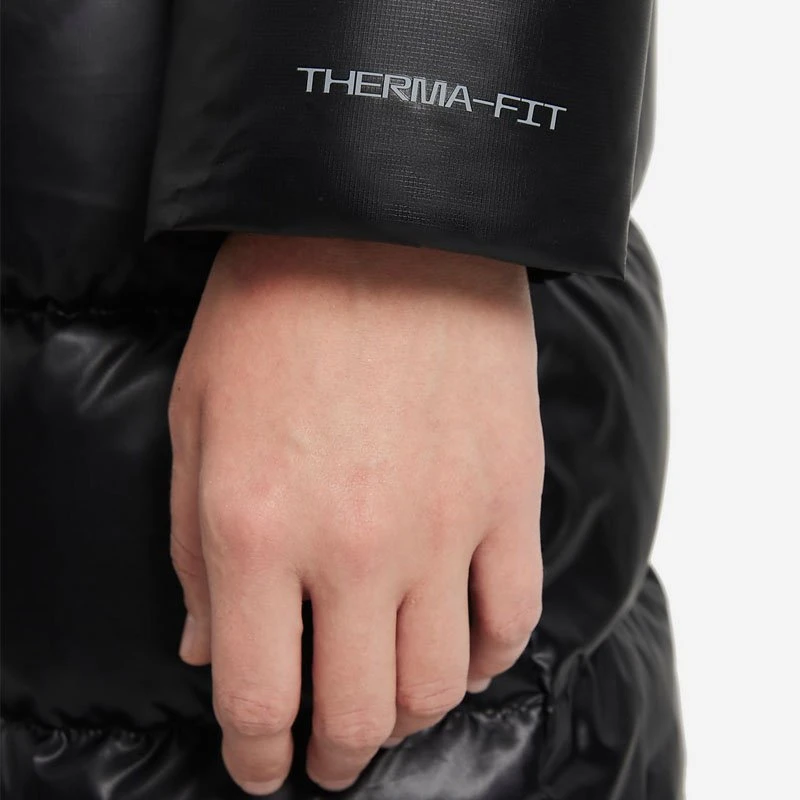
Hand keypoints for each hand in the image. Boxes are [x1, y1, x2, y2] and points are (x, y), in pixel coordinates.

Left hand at [168, 234, 544, 794]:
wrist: (380, 221)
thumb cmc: (274, 309)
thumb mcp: (196, 423)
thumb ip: (196, 552)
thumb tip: (211, 651)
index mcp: (255, 531)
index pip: (260, 699)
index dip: (258, 757)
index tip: (263, 769)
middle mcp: (354, 546)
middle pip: (360, 713)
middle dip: (337, 754)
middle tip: (328, 756)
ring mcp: (443, 524)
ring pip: (442, 683)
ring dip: (411, 716)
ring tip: (392, 705)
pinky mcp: (507, 493)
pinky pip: (512, 617)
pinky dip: (487, 658)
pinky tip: (462, 651)